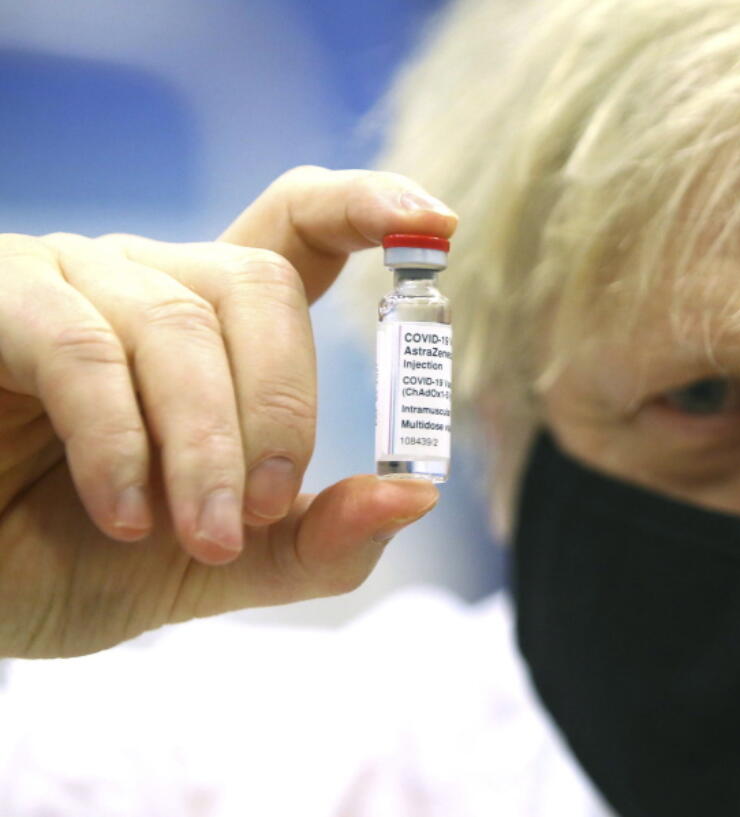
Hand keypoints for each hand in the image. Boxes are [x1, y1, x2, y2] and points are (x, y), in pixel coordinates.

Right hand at [0, 166, 457, 657]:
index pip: (298, 226)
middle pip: (261, 285)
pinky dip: (122, 441)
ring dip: (207, 446)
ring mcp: (64, 279)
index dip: (367, 208)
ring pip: (180, 323)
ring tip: (200, 534)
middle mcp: (144, 280)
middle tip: (260, 511)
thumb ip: (317, 539)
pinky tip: (126, 514)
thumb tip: (420, 495)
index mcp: (209, 324)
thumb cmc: (72, 558)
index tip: (438, 224)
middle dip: (282, 409)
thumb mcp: (219, 562)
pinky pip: (81, 347)